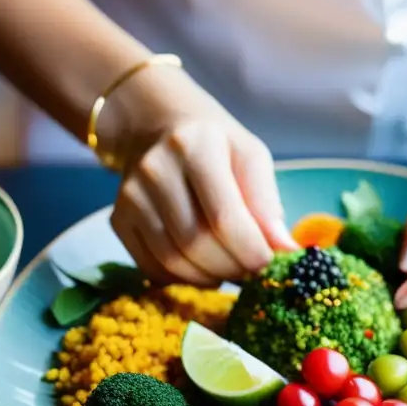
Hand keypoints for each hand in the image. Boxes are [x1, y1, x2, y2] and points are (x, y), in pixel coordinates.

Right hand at [108, 67, 296, 285]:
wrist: (157, 126)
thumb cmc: (215, 144)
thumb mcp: (250, 157)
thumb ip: (267, 203)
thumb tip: (287, 251)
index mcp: (195, 146)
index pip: (224, 218)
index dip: (251, 252)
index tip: (270, 264)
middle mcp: (155, 169)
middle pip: (197, 244)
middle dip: (232, 268)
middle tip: (252, 271)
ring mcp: (131, 196)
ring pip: (174, 262)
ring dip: (210, 277)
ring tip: (231, 269)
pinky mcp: (119, 219)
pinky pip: (153, 268)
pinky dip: (184, 279)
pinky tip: (203, 267)